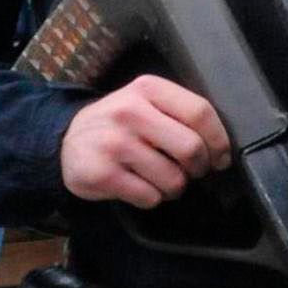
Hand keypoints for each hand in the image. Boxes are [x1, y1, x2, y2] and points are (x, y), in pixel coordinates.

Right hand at [59, 76, 231, 208]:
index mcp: (148, 88)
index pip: (200, 112)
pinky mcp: (102, 174)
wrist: (66, 140)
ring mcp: (113, 144)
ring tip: (163, 180)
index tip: (221, 156)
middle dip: (199, 167)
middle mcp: (129, 112)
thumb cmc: (120, 123)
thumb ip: (180, 113)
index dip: (219, 140)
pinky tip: (141, 187)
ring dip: (175, 187)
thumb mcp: (146, 101)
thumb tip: (220, 148)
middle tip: (193, 171)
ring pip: (172, 179)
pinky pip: (149, 197)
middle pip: (191, 148)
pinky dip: (153, 198)